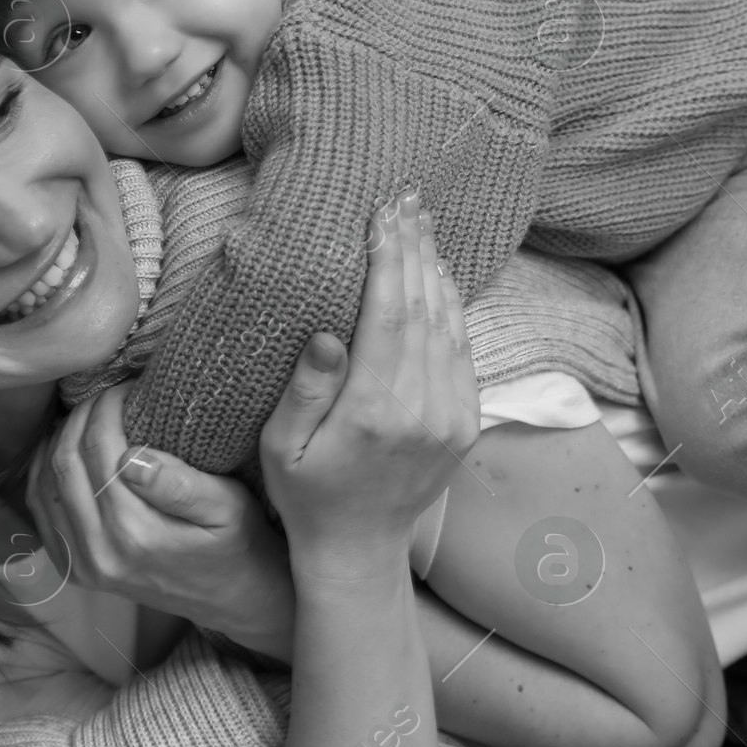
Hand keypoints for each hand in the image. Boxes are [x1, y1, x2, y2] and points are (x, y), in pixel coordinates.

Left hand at [27, 385, 293, 648]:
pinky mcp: (75, 570)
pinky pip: (41, 511)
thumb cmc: (240, 545)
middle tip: (108, 393)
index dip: (108, 407)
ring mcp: (82, 565)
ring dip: (61, 439)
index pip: (100, 448)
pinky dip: (46, 472)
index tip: (129, 387)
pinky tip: (66, 449)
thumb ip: (180, 483)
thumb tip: (130, 454)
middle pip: (66, 462)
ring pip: (46, 483)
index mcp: (136, 533)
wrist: (236, 600)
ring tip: (90, 415)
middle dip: (82, 416)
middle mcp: (99, 552)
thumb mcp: (229, 507)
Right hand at [259, 193, 477, 568]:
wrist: (359, 549)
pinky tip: (438, 276)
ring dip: (436, 269)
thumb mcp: (280, 447)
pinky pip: (462, 351)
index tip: (381, 212)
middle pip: (424, 308)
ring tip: (421, 223)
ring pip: (449, 324)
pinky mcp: (465, 422)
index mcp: (373, 412)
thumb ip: (305, 390)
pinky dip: (452, 307)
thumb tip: (326, 333)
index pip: (389, 314)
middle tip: (404, 198)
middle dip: (414, 248)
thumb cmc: (306, 493)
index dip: (388, 257)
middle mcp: (421, 410)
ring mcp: (451, 417)